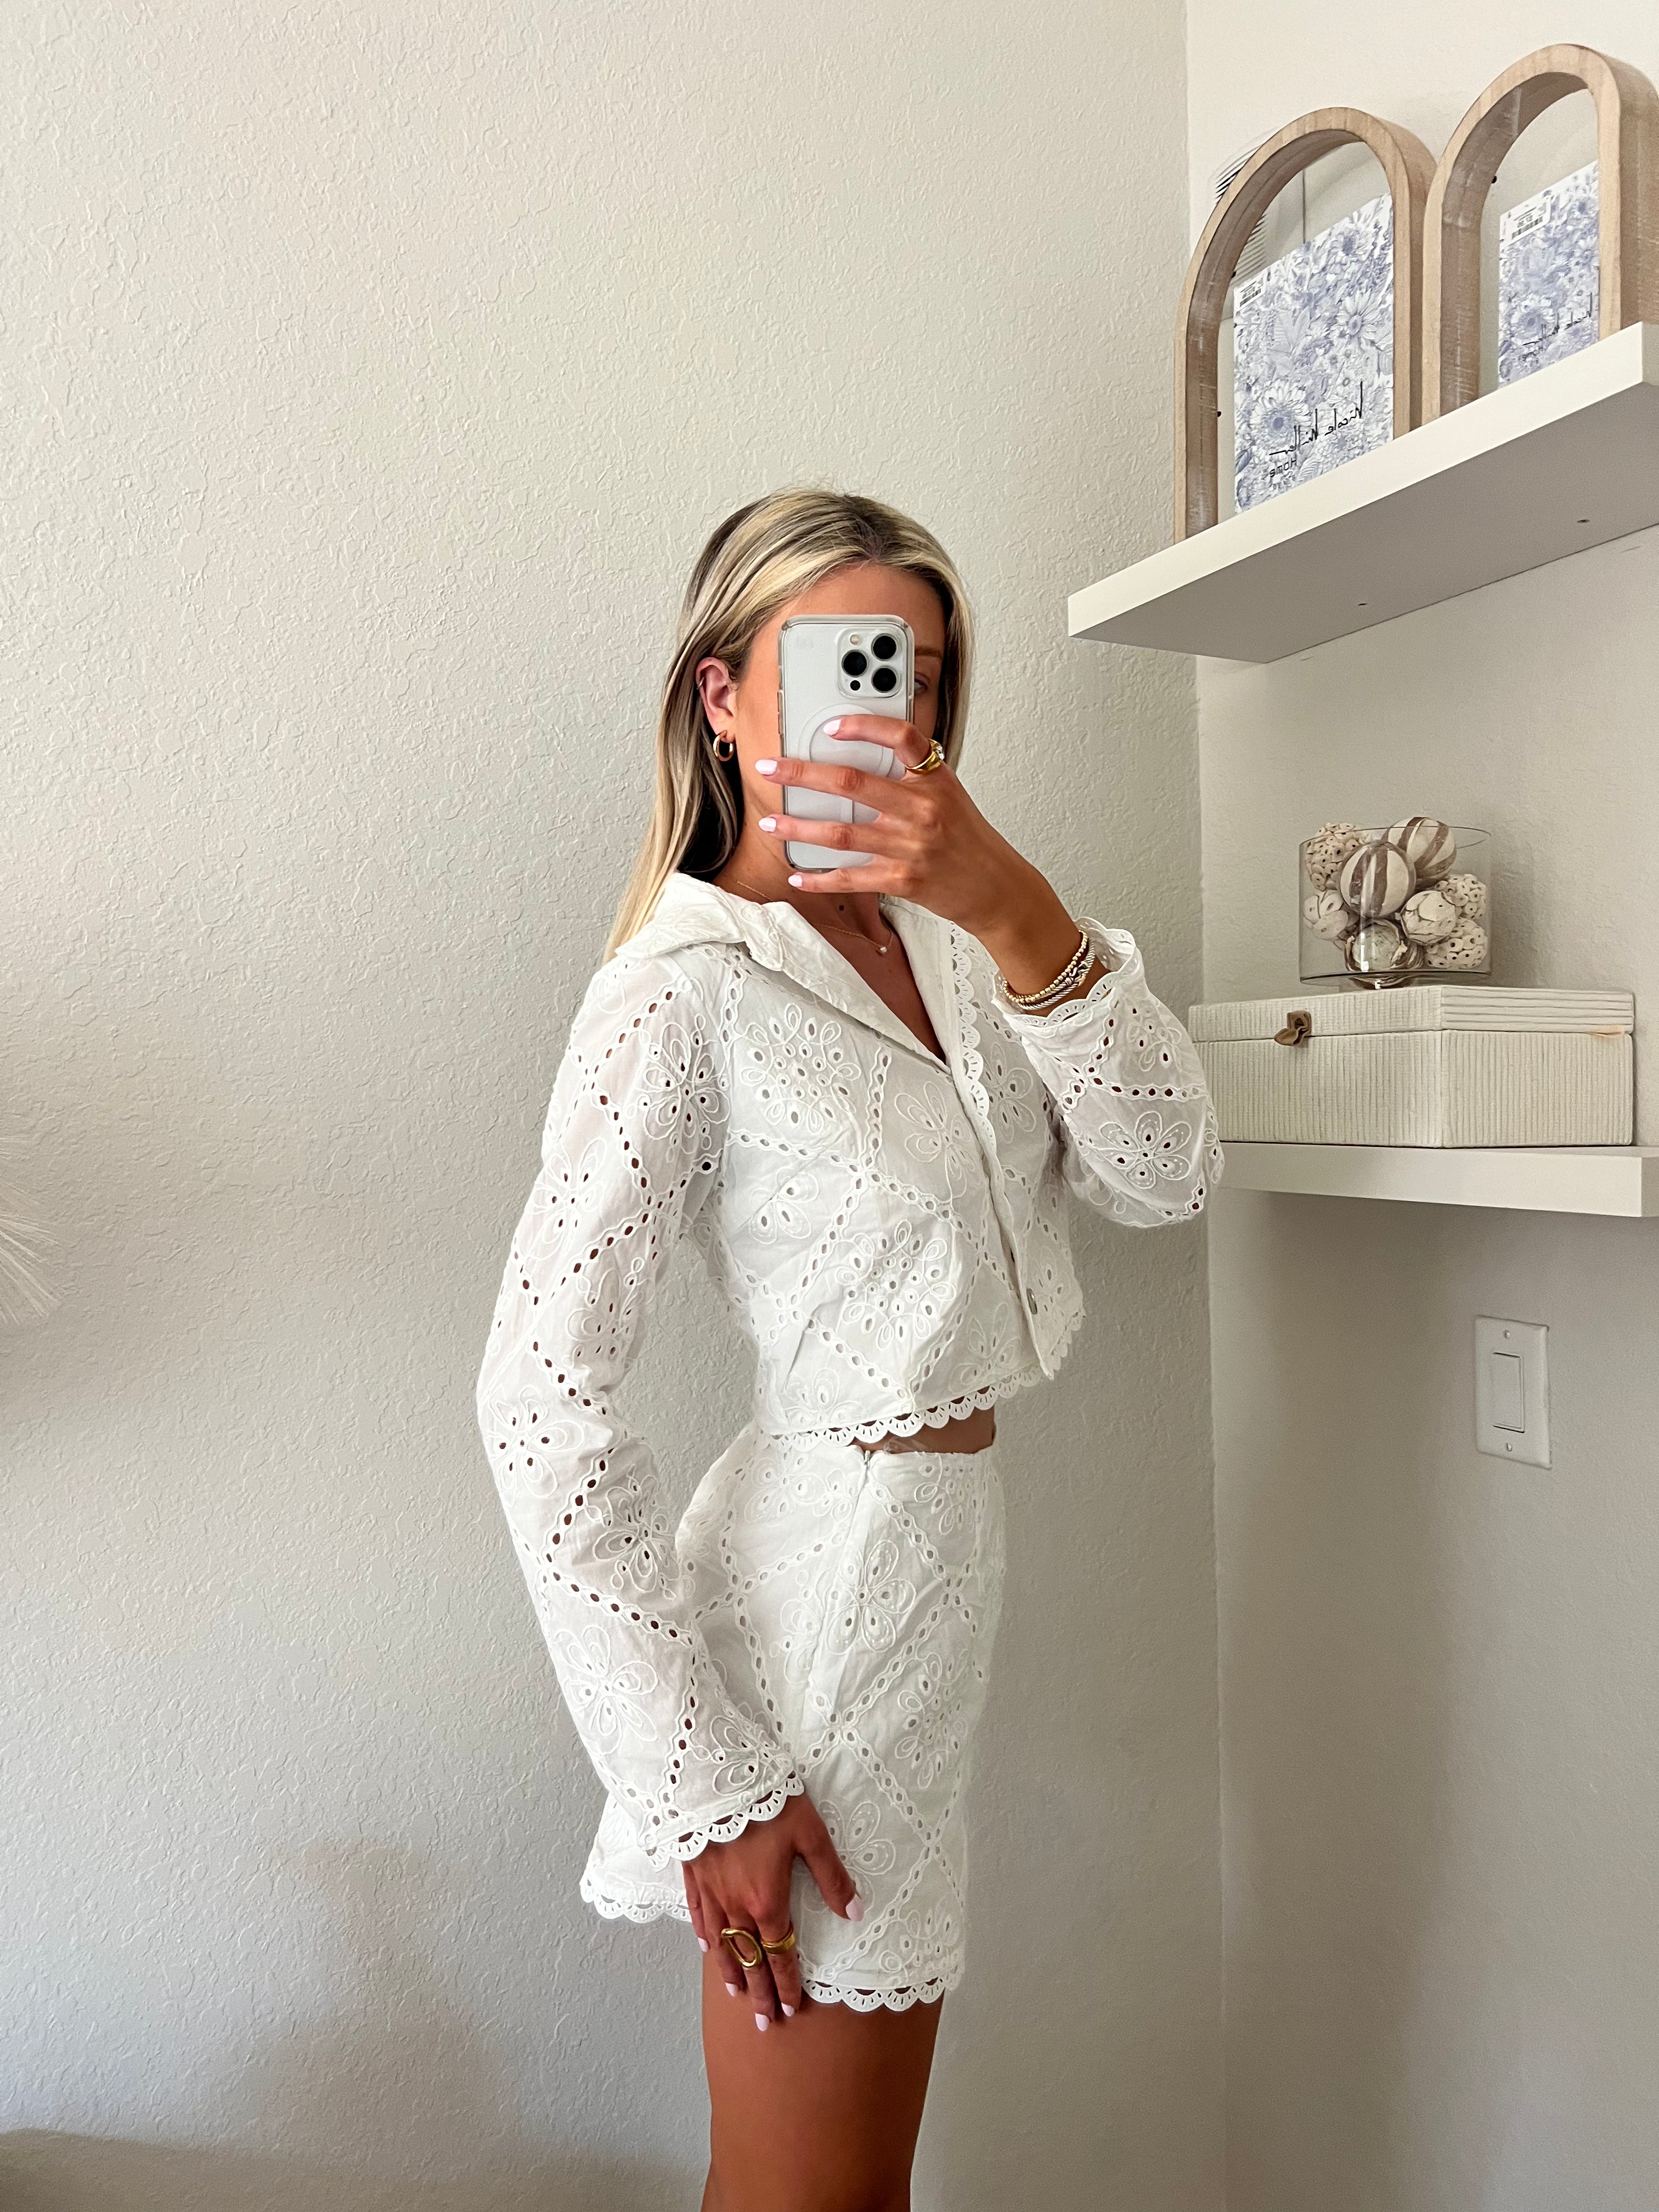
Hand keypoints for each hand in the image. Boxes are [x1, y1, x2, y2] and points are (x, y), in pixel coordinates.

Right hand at [680, 1793, 861, 2031]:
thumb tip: (854, 1913)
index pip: (779, 1952)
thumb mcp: (810, 1833)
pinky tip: (706, 1947)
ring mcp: (712, 1891)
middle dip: (758, 1992)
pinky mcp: (693, 1874)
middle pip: (749, 1958)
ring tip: (736, 1995)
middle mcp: (737, 1905)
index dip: (786, 1982)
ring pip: (721, 1943)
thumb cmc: (768, 1803)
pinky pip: (698, 1913)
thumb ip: (832, 1877)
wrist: (715, 1777)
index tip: (790, 2008)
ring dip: (730, 1971)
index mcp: (768, 1900)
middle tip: (763, 2023)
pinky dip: (703, 1935)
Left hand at [752, 721, 1106, 1000]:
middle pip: (852, 783)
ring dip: (798, 828)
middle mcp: (922, 809)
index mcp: (934, 779)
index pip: (900, 737)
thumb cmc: (968, 838)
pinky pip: (851, 877)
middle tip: (770, 768)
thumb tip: (860, 758)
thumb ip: (911, 776)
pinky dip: (820, 878)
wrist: (995, 887)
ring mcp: (911, 846)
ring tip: (770, 823)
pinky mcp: (903, 880)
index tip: (830, 724)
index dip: (863, 726)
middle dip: (802, 773)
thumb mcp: (948, 793)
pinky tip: (798, 876)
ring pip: (841, 832)